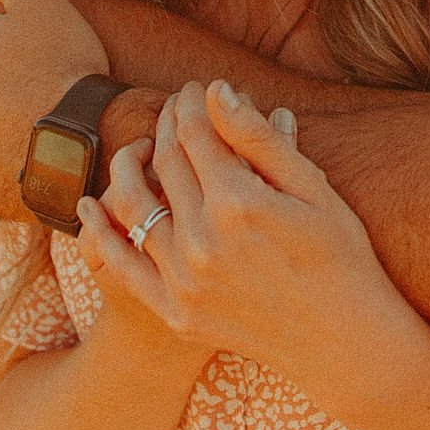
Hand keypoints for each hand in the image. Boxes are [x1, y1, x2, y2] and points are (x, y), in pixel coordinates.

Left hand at [76, 81, 389, 367]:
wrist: (342, 341)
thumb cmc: (339, 255)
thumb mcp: (312, 188)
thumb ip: (259, 139)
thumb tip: (217, 90)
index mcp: (238, 203)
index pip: (195, 132)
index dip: (191, 102)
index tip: (196, 88)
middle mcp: (202, 240)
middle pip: (165, 161)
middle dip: (166, 123)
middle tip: (174, 107)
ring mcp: (183, 280)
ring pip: (132, 203)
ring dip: (127, 166)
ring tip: (138, 150)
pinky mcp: (175, 311)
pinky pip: (121, 262)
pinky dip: (98, 230)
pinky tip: (87, 204)